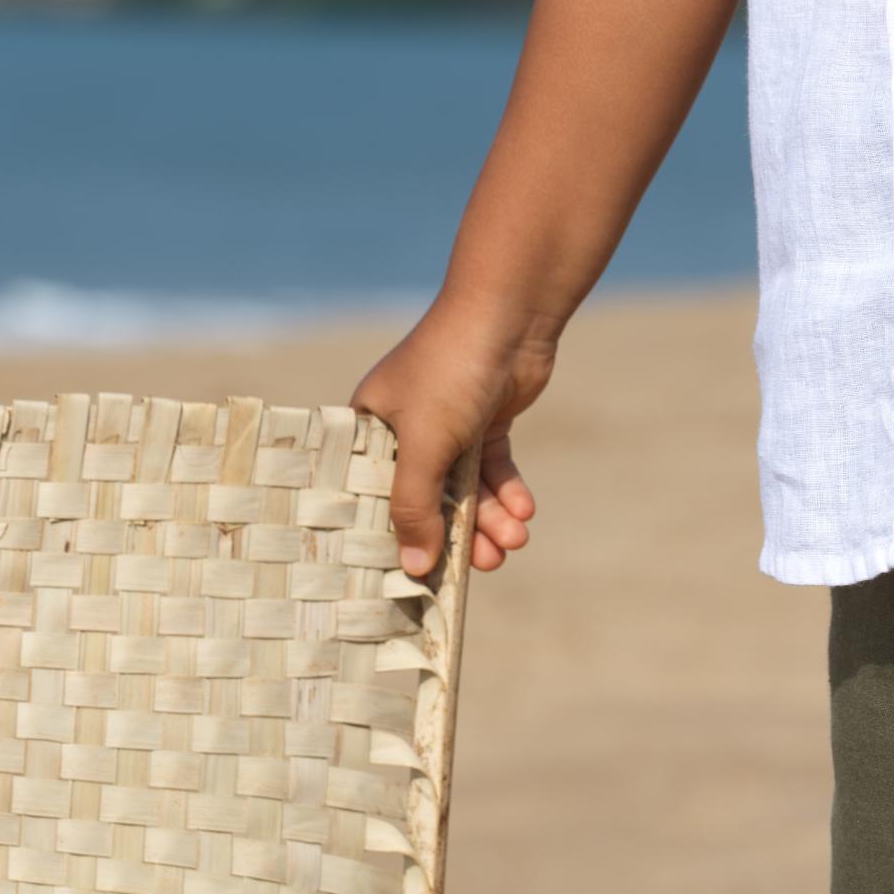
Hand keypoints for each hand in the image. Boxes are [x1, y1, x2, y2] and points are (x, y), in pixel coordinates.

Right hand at [351, 301, 553, 576]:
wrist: (510, 316)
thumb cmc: (451, 371)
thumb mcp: (425, 444)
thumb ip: (415, 507)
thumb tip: (415, 567)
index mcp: (370, 427)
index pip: (373, 495)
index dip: (392, 536)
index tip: (411, 577)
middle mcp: (405, 428)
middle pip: (426, 498)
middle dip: (457, 534)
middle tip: (484, 565)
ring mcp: (448, 425)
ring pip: (466, 489)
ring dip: (490, 519)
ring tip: (514, 542)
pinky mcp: (486, 421)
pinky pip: (494, 470)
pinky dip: (508, 493)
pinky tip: (524, 512)